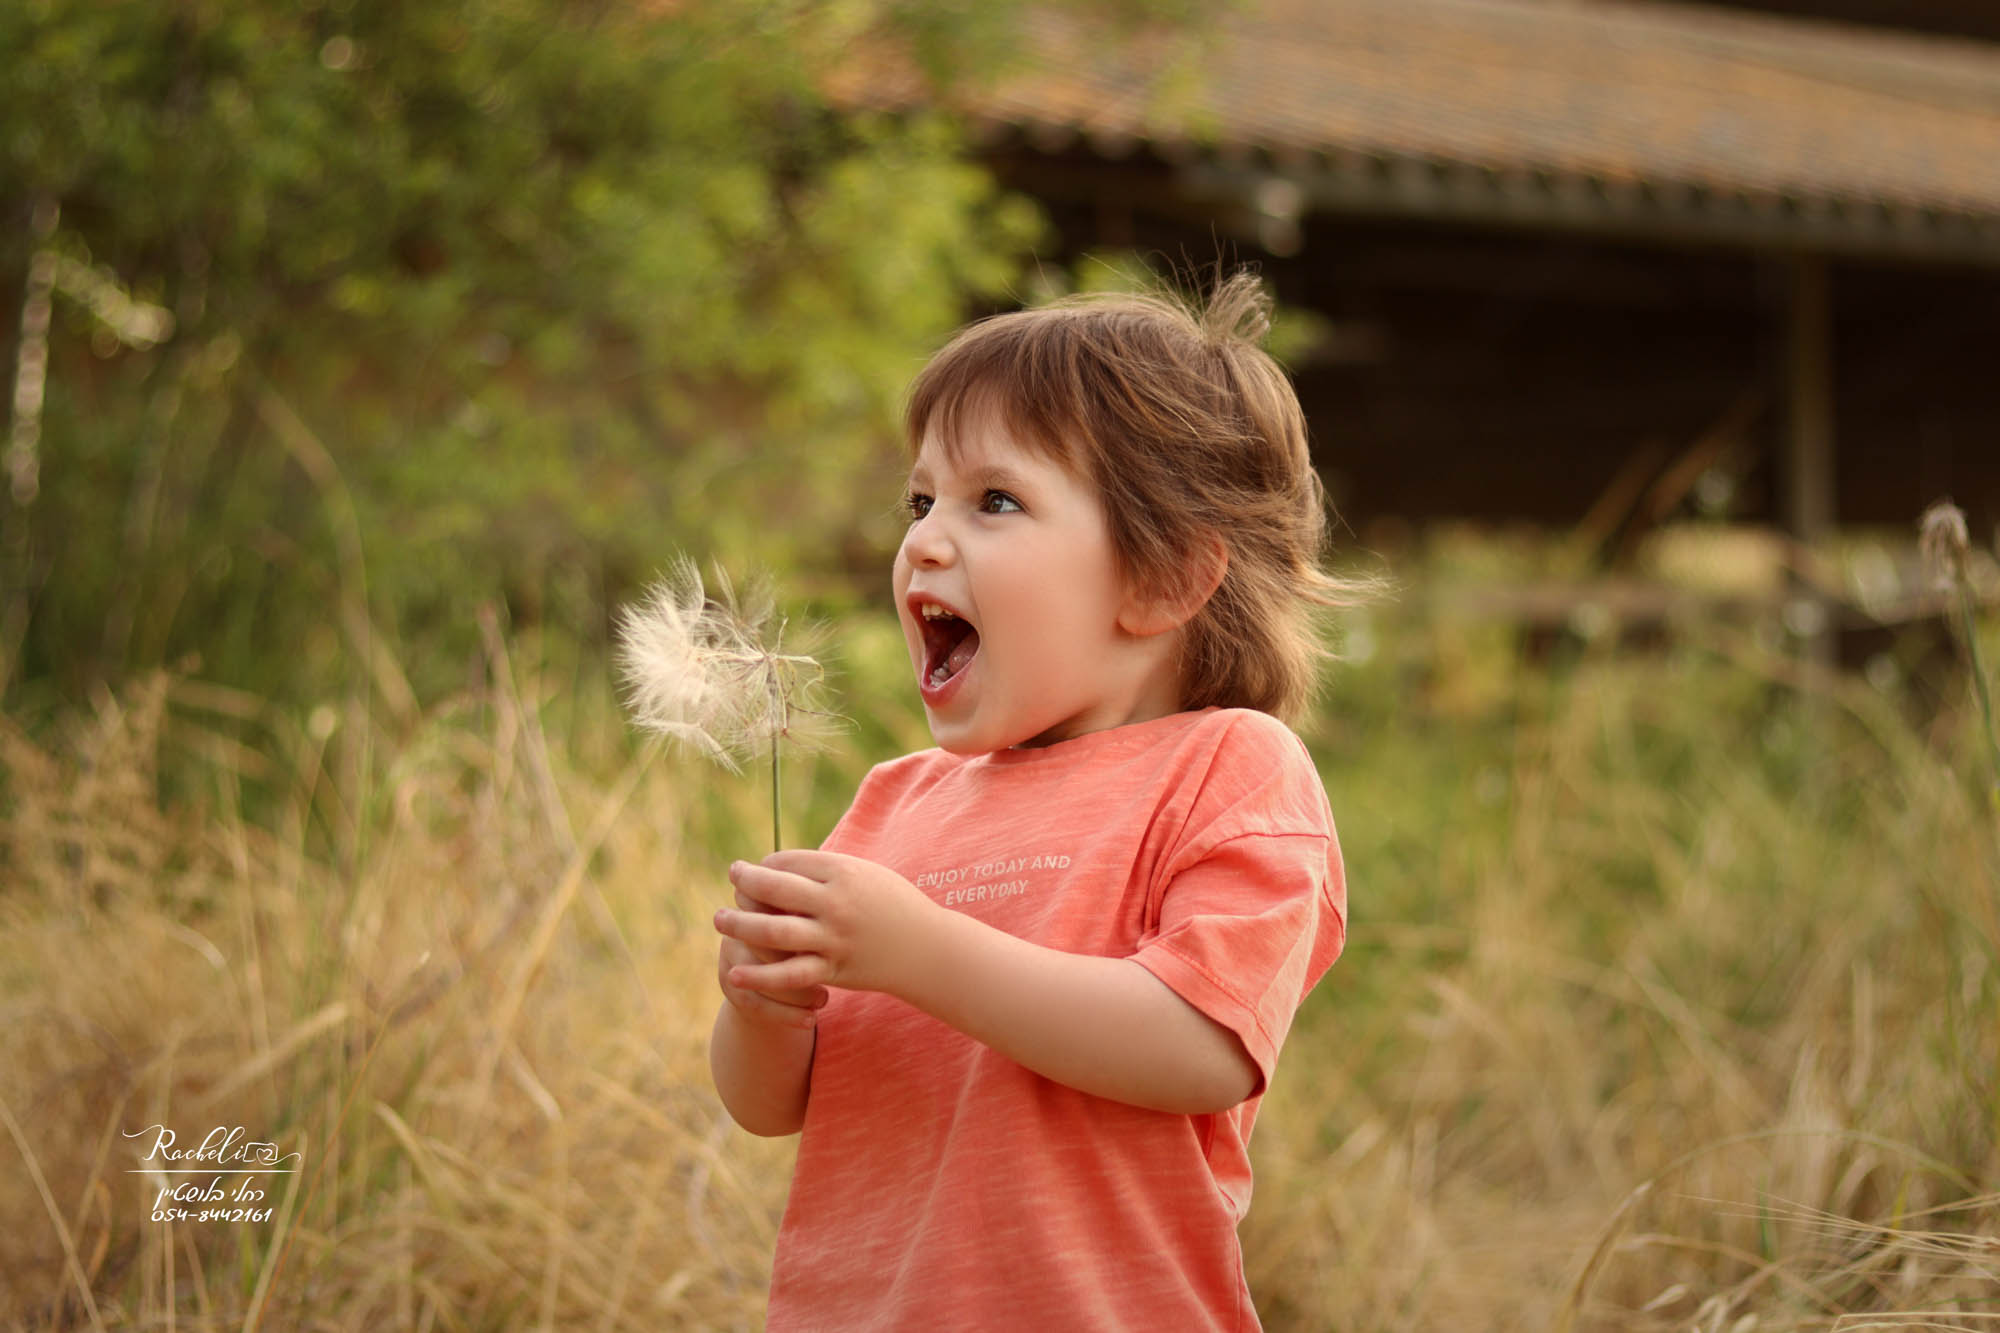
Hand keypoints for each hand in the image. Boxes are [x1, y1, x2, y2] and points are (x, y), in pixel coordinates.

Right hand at [715, 884, 827, 1029]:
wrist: (777, 969)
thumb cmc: (809, 935)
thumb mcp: (813, 921)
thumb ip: (822, 917)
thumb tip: (852, 918)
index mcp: (764, 901)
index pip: (782, 909)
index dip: (809, 925)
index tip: (838, 939)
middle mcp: (742, 926)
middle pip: (768, 942)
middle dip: (801, 960)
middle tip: (833, 972)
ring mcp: (731, 956)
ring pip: (759, 976)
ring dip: (796, 993)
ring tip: (824, 999)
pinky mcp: (730, 986)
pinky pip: (755, 1002)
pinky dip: (786, 1014)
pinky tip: (811, 1020)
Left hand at [716, 851, 938, 997]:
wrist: (927, 949)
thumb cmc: (893, 905)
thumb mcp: (865, 874)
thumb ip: (825, 869)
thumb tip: (778, 865)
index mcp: (844, 873)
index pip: (789, 862)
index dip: (766, 865)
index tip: (756, 869)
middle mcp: (837, 904)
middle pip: (775, 890)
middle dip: (745, 884)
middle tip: (731, 880)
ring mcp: (834, 939)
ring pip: (775, 931)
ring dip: (740, 925)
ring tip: (719, 920)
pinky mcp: (834, 969)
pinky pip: (790, 974)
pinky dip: (760, 975)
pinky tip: (735, 971)